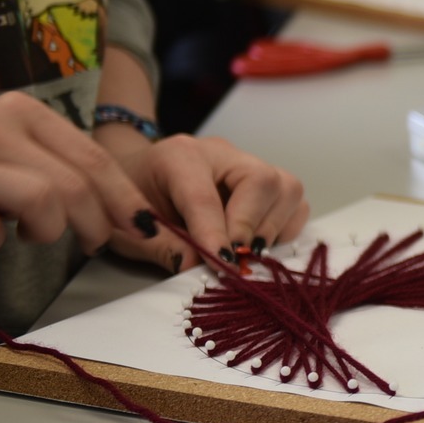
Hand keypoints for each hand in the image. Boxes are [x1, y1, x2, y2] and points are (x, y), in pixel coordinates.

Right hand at [0, 91, 162, 258]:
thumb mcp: (28, 159)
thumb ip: (76, 174)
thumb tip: (142, 219)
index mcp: (24, 111)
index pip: (93, 157)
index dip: (125, 198)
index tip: (145, 228)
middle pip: (73, 185)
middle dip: (96, 224)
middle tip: (93, 243)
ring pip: (39, 204)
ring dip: (48, 232)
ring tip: (33, 233)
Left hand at [93, 123, 308, 272]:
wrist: (138, 178)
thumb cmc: (131, 201)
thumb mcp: (128, 226)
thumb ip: (160, 246)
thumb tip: (195, 268)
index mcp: (179, 156)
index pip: (204, 195)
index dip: (214, 233)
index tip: (220, 265)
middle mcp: (222, 153)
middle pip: (261, 180)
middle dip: (251, 226)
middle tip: (235, 258)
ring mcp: (248, 164)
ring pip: (287, 188)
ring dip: (272, 228)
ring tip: (247, 252)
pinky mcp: (266, 181)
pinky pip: (295, 202)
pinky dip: (284, 228)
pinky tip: (258, 243)